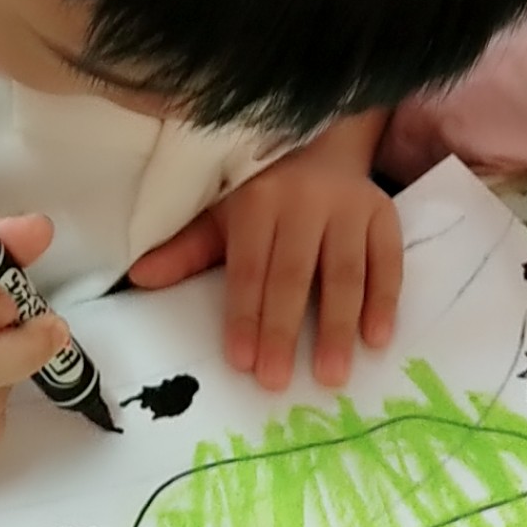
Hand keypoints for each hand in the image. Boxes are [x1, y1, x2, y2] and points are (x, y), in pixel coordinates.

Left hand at [131, 152, 403, 391]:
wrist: (325, 146)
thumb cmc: (267, 193)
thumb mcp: (223, 216)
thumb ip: (187, 251)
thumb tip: (138, 280)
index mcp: (257, 201)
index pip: (249, 267)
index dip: (244, 314)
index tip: (242, 361)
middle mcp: (304, 201)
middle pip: (294, 273)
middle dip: (284, 328)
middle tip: (278, 380)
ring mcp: (349, 207)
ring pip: (344, 271)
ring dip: (338, 325)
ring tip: (331, 374)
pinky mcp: (384, 216)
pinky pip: (388, 261)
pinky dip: (384, 301)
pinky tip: (376, 339)